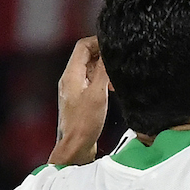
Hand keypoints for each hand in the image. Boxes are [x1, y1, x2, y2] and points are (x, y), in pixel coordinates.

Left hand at [51, 37, 109, 165]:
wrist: (75, 147)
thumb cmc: (84, 123)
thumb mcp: (98, 94)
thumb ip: (103, 71)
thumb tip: (109, 52)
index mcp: (71, 75)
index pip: (83, 46)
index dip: (99, 41)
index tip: (114, 45)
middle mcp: (70, 79)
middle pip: (86, 56)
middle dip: (103, 55)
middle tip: (119, 60)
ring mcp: (74, 89)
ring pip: (89, 69)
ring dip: (104, 69)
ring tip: (117, 78)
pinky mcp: (79, 100)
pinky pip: (90, 82)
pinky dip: (101, 81)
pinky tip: (111, 90)